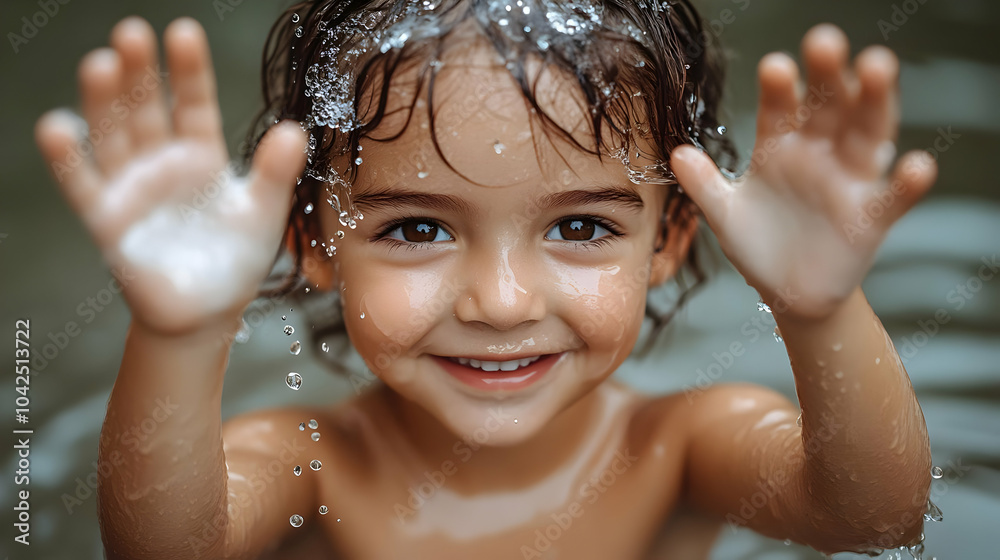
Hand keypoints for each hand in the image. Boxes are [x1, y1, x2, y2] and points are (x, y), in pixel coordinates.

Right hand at [35, 17, 305, 334]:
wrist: (208, 313)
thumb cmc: (236, 259)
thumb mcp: (264, 213)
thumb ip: (276, 173)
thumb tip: (294, 130)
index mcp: (202, 154)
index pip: (193, 102)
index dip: (188, 70)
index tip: (184, 32)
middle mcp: (162, 162)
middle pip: (147, 108)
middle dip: (141, 73)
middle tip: (133, 32)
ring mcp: (132, 188)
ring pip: (113, 136)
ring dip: (104, 102)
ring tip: (102, 64)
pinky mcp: (107, 220)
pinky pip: (83, 185)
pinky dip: (68, 159)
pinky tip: (59, 128)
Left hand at [671, 24, 936, 319]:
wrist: (788, 294)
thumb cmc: (758, 245)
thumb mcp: (725, 215)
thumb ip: (705, 184)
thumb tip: (676, 154)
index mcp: (779, 147)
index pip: (780, 109)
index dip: (778, 88)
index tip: (774, 66)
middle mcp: (818, 154)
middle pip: (828, 106)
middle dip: (827, 74)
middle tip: (824, 41)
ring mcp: (847, 181)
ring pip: (866, 133)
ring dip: (874, 100)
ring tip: (876, 66)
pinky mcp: (871, 217)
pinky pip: (894, 197)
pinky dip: (908, 181)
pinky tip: (918, 165)